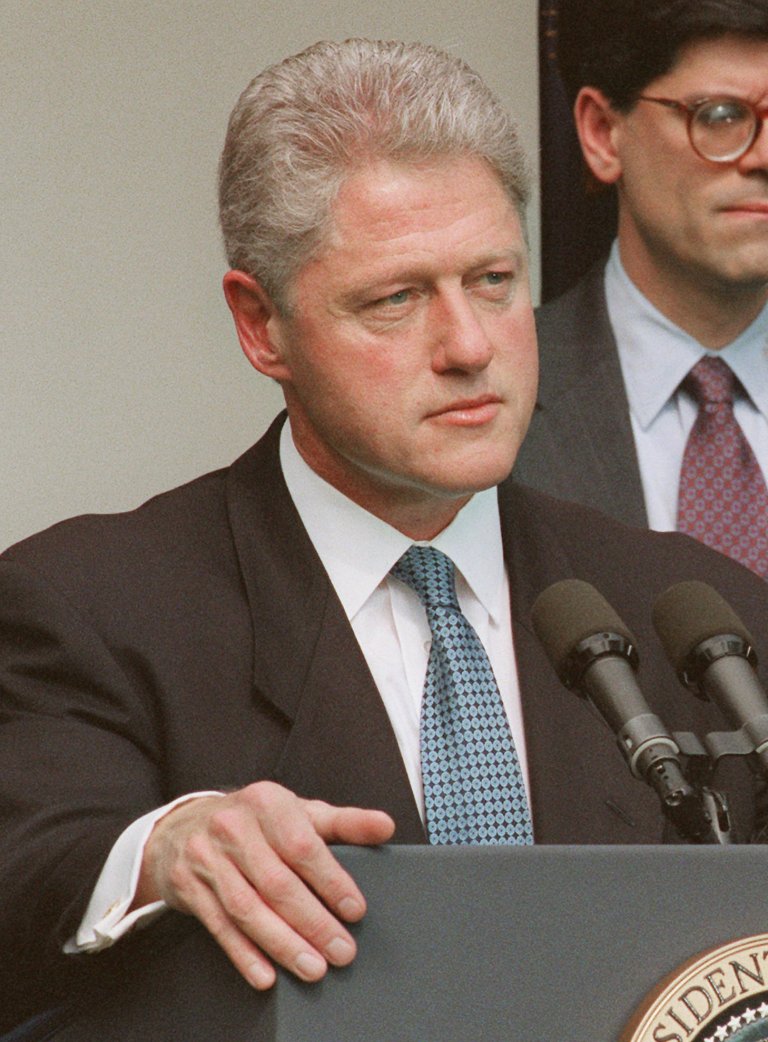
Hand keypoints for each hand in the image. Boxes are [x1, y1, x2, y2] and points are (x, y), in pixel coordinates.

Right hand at [135, 781, 394, 988]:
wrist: (184, 826)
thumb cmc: (256, 821)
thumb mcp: (298, 812)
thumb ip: (343, 822)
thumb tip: (385, 826)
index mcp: (266, 801)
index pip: (302, 845)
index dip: (330, 880)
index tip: (355, 909)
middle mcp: (233, 827)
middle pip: (276, 883)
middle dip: (313, 922)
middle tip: (342, 951)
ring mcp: (206, 857)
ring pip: (248, 909)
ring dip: (283, 944)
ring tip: (314, 968)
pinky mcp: (187, 886)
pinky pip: (219, 926)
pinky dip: (244, 954)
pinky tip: (267, 975)